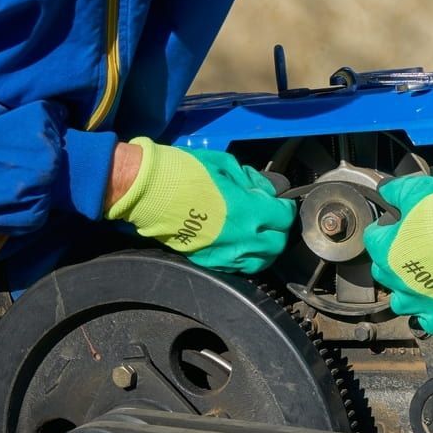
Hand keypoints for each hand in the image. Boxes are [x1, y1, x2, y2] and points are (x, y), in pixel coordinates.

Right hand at [105, 137, 294, 273]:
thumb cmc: (184, 172)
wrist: (147, 191)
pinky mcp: (209, 261)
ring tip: (260, 234)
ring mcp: (225, 254)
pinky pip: (239, 267)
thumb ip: (252, 180)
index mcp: (248, 211)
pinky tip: (241, 245)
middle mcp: (241, 238)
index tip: (281, 203)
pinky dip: (246, 258)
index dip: (285, 208)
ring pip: (261, 261)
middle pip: (278, 244)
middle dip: (279, 230)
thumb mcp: (225, 165)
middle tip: (273, 219)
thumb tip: (267, 190)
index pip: (284, 217)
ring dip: (266, 248)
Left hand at [364, 162, 432, 334]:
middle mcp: (397, 279)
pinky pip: (430, 324)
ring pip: (400, 303)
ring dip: (407, 292)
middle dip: (393, 262)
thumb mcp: (415, 190)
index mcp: (386, 250)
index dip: (387, 231)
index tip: (399, 225)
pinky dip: (431, 317)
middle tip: (413, 250)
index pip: (373, 240)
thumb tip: (385, 191)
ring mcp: (419, 299)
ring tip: (421, 280)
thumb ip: (395, 192)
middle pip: (383, 273)